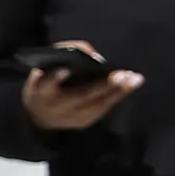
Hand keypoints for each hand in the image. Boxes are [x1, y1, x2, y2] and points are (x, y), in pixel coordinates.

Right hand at [22, 45, 139, 131]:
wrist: (40, 115)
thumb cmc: (46, 83)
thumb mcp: (44, 69)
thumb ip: (62, 56)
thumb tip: (91, 53)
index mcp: (40, 90)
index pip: (45, 84)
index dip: (54, 78)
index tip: (65, 69)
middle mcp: (55, 106)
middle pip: (81, 96)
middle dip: (103, 85)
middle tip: (122, 74)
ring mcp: (70, 117)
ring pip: (97, 105)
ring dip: (119, 91)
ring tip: (134, 78)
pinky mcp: (83, 122)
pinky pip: (103, 108)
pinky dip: (118, 95)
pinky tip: (131, 84)